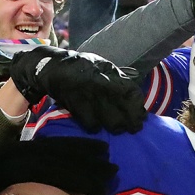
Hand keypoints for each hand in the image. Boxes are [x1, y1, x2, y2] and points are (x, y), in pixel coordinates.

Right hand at [9, 44, 146, 132]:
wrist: (54, 66)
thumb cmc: (82, 68)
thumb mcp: (103, 68)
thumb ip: (118, 80)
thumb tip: (135, 98)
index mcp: (112, 74)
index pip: (133, 93)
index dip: (139, 109)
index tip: (141, 117)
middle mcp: (104, 84)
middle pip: (126, 111)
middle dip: (131, 123)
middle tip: (132, 128)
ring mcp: (91, 95)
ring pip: (112, 121)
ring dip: (115, 127)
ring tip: (115, 128)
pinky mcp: (77, 104)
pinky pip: (93, 124)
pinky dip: (95, 127)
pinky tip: (95, 124)